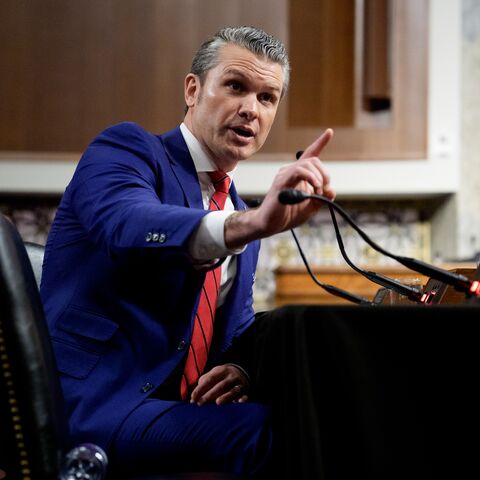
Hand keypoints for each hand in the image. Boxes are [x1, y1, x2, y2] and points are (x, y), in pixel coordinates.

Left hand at [190, 364, 248, 405]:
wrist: (240, 372)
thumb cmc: (221, 377)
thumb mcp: (213, 374)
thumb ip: (203, 383)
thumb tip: (192, 399)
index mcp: (221, 371)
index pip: (209, 379)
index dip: (200, 389)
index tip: (193, 398)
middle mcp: (231, 376)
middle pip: (220, 386)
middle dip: (210, 395)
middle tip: (200, 403)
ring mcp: (239, 384)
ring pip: (233, 390)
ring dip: (226, 397)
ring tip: (217, 403)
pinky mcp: (245, 392)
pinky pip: (245, 396)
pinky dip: (242, 399)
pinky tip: (238, 403)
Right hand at [225, 129, 334, 248]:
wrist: (270, 224)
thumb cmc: (287, 215)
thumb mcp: (310, 208)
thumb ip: (322, 199)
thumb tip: (331, 190)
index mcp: (298, 175)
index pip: (310, 155)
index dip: (320, 143)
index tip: (329, 132)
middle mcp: (290, 171)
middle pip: (313, 160)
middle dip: (324, 174)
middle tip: (324, 190)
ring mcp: (284, 175)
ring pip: (307, 164)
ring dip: (319, 177)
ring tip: (319, 192)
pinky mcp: (281, 182)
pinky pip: (298, 171)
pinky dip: (311, 178)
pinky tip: (315, 188)